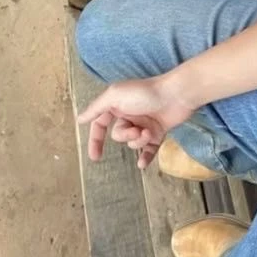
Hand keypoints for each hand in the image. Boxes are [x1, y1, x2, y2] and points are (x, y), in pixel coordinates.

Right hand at [77, 73, 195, 168]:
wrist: (177, 95)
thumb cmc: (146, 92)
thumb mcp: (115, 95)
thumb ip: (97, 108)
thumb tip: (79, 119)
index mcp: (117, 105)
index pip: (100, 124)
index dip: (95, 139)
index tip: (94, 156)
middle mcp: (130, 115)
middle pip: (118, 135)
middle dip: (125, 135)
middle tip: (137, 130)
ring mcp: (144, 124)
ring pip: (133, 143)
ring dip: (139, 141)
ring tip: (149, 132)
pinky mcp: (158, 132)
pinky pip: (148, 150)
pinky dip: (145, 157)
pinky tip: (142, 164)